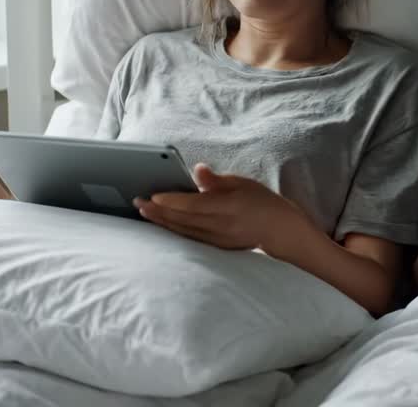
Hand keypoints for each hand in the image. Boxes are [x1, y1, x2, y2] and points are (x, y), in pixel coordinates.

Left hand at [136, 164, 305, 251]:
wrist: (279, 230)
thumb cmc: (261, 201)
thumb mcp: (242, 183)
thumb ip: (216, 180)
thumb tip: (197, 170)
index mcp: (229, 207)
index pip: (194, 205)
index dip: (172, 201)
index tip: (154, 196)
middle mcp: (221, 226)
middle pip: (184, 219)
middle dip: (159, 211)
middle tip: (138, 202)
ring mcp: (218, 239)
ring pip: (183, 231)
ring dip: (162, 221)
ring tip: (144, 212)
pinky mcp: (216, 247)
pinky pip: (189, 238)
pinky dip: (173, 230)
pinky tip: (162, 224)